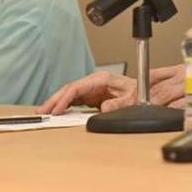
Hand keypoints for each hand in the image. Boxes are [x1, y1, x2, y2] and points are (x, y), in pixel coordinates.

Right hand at [37, 64, 187, 114]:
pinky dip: (65, 106)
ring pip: (70, 95)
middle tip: (42, 111)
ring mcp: (93, 90)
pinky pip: (75, 101)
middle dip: (55, 99)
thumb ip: (120, 103)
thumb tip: (104, 108)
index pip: (78, 87)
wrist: (149, 94)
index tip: (57, 109)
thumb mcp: (134, 97)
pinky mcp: (93, 97)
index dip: (65, 97)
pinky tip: (57, 113)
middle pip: (70, 90)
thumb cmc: (141, 92)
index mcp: (103, 79)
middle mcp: (96, 83)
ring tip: (44, 112)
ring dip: (57, 103)